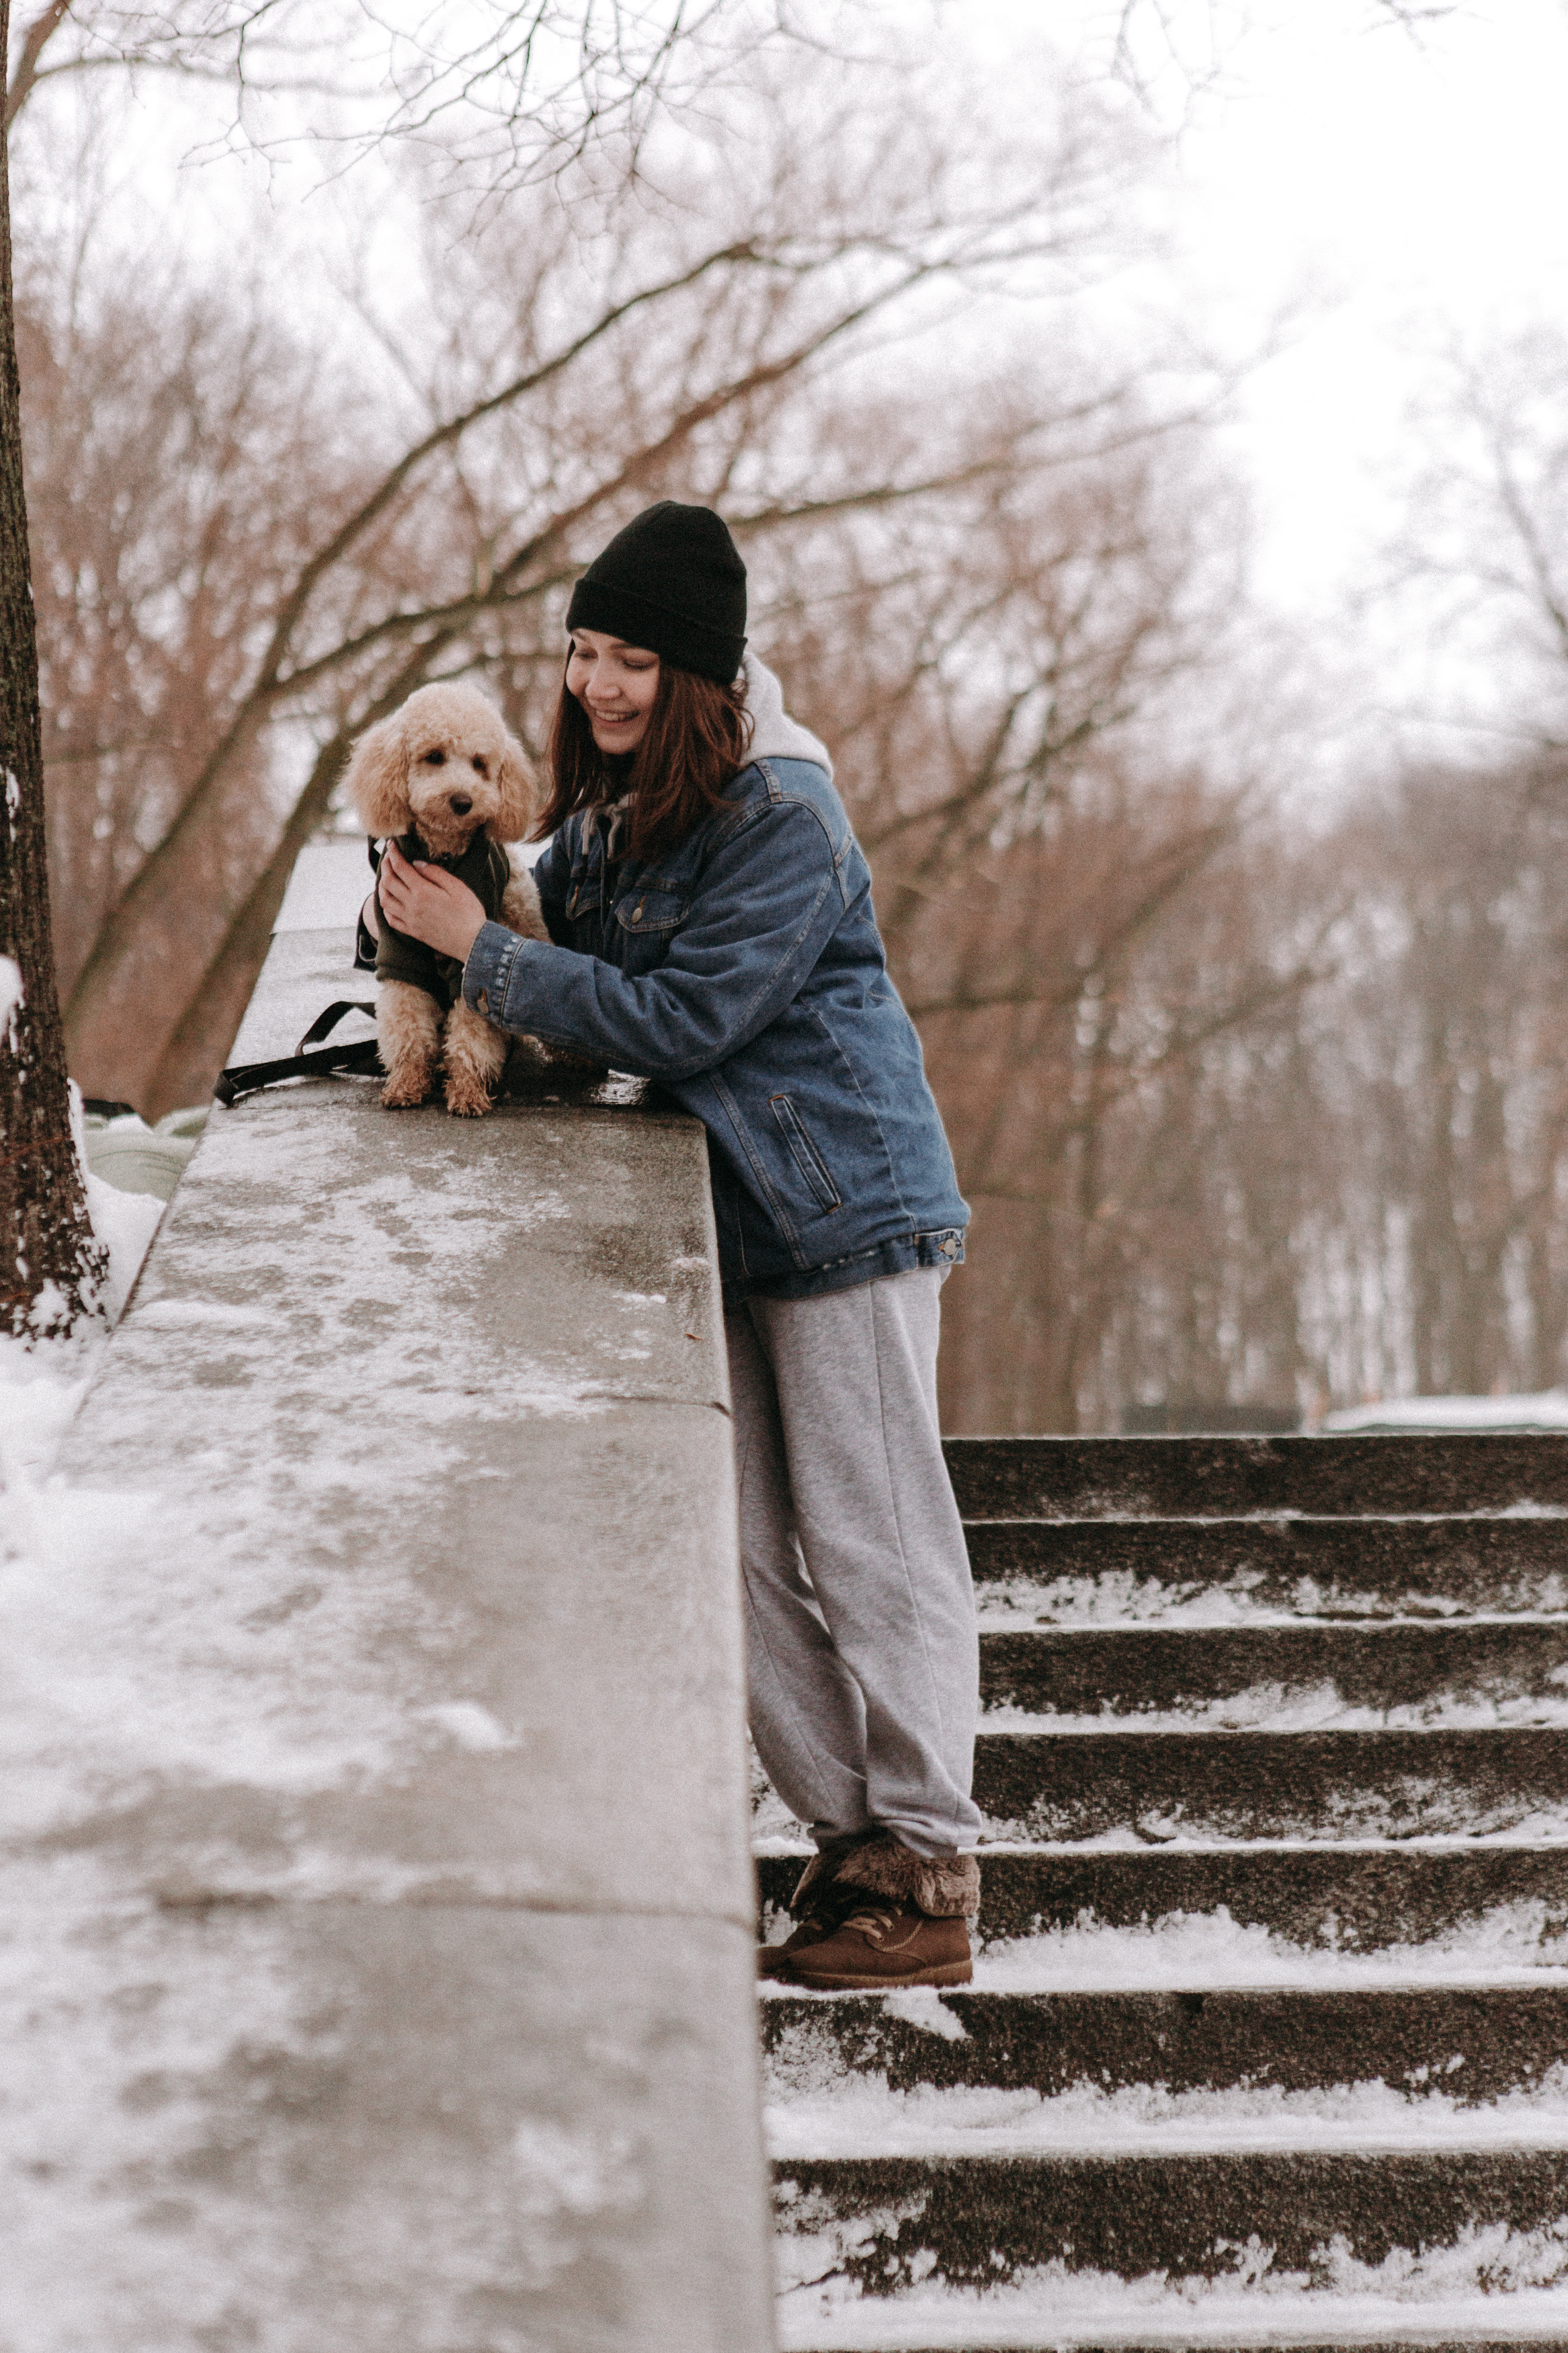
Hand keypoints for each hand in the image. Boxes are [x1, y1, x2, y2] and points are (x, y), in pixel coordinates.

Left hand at [377, 842, 487, 964]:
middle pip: (388, 881)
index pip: (400, 867)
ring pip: (385, 900)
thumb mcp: (457, 887)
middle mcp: (411, 905)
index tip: (391, 844)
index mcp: (423, 891)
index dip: (393, 853)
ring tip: (387, 878)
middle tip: (389, 857)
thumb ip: (435, 873)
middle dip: (386, 866)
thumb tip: (416, 863)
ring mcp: (410, 920)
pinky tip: (391, 902)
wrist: (473, 943)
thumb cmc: (469, 913)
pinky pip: (391, 919)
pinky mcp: (413, 932)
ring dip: (382, 886)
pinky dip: (386, 908)